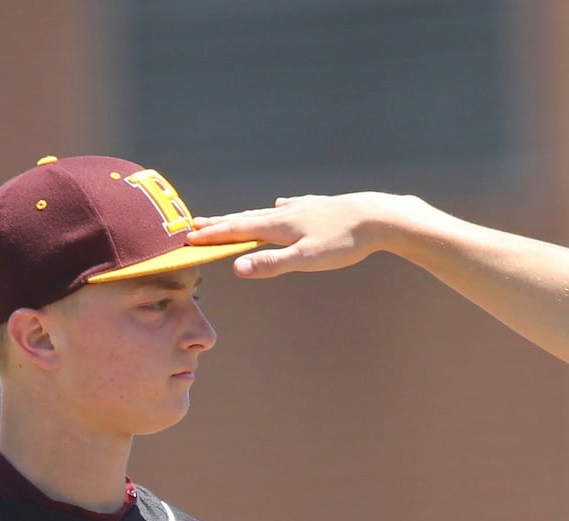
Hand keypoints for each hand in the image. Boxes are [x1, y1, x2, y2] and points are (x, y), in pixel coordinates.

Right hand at [189, 193, 409, 278]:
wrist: (378, 216)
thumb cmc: (344, 241)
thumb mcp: (306, 258)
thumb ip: (272, 264)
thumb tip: (237, 268)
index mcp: (279, 226)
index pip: (238, 230)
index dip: (214, 235)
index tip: (190, 237)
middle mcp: (287, 212)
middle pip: (248, 218)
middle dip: (221, 223)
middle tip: (197, 223)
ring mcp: (304, 207)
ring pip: (268, 211)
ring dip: (246, 216)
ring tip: (231, 217)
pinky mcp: (321, 206)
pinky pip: (292, 205)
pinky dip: (279, 207)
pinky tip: (282, 204)